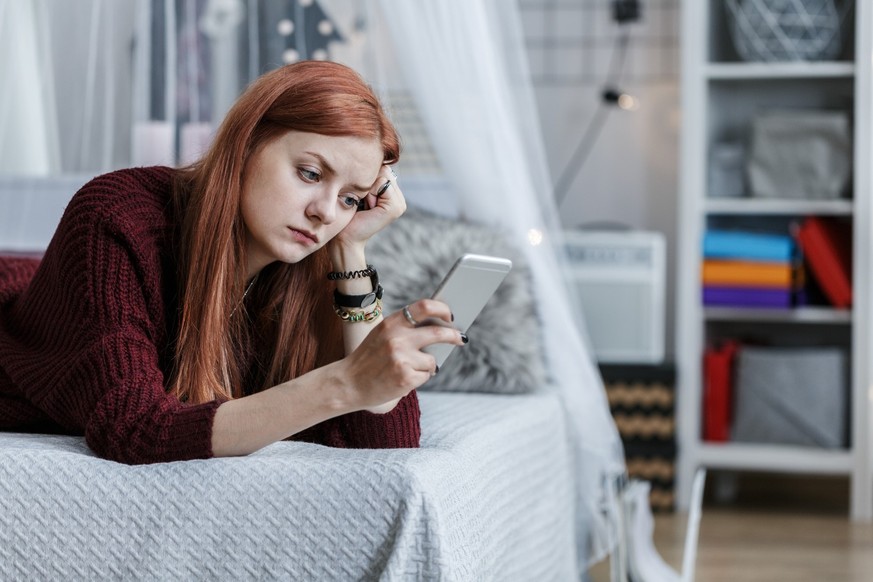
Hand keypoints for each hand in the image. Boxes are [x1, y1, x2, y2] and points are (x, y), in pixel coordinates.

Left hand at [332, 165, 404, 251]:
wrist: (344, 238)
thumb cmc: (346, 214)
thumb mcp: (357, 190)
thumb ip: (368, 176)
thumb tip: (368, 153)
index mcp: (392, 193)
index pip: (382, 168)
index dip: (366, 176)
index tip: (358, 195)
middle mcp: (399, 198)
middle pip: (383, 169)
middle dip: (367, 181)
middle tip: (360, 201)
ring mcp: (400, 203)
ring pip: (382, 174)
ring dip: (367, 187)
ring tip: (363, 204)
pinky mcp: (395, 207)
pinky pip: (382, 183)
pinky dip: (370, 192)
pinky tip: (366, 206)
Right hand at [337, 299, 464, 411]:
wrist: (348, 384)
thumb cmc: (368, 359)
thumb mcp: (381, 335)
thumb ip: (405, 329)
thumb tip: (440, 327)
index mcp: (391, 323)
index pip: (424, 306)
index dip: (442, 309)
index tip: (450, 315)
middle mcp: (397, 339)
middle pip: (438, 332)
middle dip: (454, 336)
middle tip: (461, 338)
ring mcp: (402, 359)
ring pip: (432, 360)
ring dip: (428, 366)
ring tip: (409, 369)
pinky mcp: (405, 378)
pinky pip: (425, 376)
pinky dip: (419, 378)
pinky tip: (403, 379)